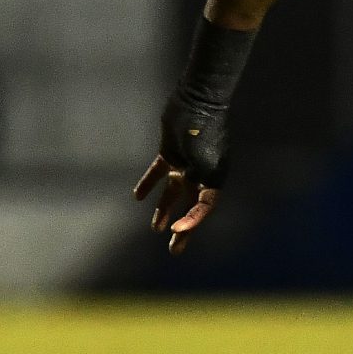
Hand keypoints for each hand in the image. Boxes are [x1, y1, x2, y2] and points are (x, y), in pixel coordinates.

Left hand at [132, 89, 227, 254]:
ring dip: (163, 210)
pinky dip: (148, 184)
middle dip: (182, 229)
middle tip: (174, 250)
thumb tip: (187, 212)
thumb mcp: (207, 168)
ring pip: (172, 194)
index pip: (202, 209)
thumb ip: (199, 192)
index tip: (174, 231)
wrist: (197, 103)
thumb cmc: (205, 136)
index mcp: (214, 180)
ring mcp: (185, 164)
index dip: (191, 223)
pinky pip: (158, 173)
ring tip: (154, 229)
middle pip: (189, 208)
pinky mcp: (169, 153)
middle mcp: (200, 175)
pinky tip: (138, 197)